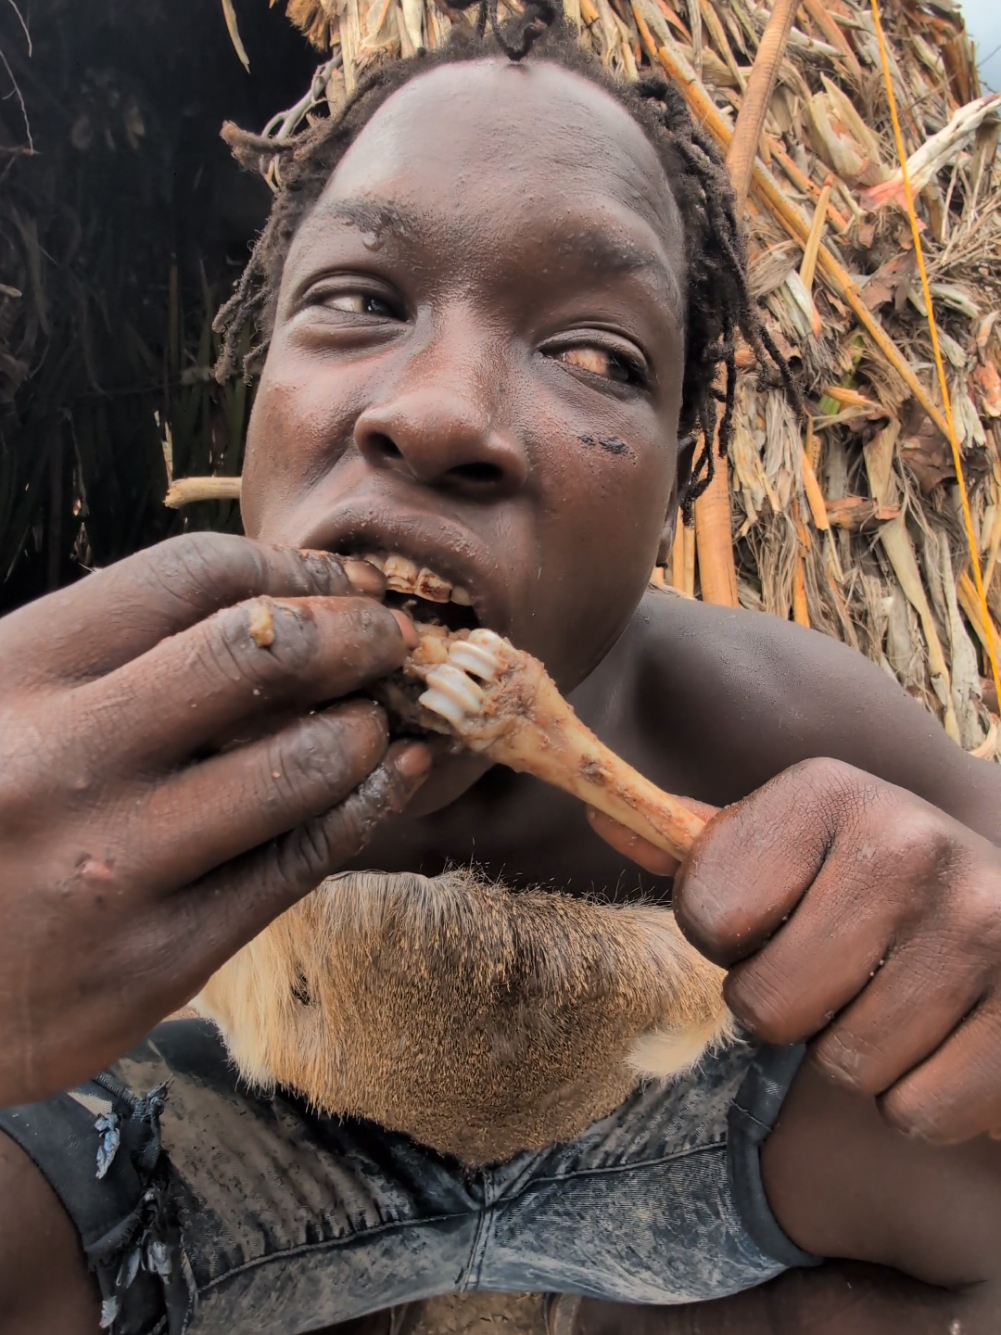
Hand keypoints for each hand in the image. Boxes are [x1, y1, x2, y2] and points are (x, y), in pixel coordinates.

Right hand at [0, 534, 429, 1105]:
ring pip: (303, 764)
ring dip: (369, 727)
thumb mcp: (4, 707)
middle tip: (393, 637)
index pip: (192, 576)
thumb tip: (274, 603)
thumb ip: (106, 658)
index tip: (341, 581)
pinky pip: (298, 864)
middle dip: (356, 634)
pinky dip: (368, 807)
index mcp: (15, 674)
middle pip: (263, 655)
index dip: (293, 566)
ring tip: (382, 715)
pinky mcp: (157, 959)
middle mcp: (64, 763)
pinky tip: (394, 777)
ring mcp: (115, 866)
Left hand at [669, 758, 1000, 1144]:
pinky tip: (941, 1034)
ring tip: (892, 995)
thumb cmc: (869, 882)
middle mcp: (907, 843)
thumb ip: (699, 845)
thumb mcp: (791, 844)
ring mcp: (978, 925)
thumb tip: (597, 815)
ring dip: (854, 1052)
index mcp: (827, 792)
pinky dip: (916, 1095)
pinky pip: (913, 1108)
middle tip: (832, 971)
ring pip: (843, 1064)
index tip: (773, 918)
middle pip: (766, 1005)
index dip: (725, 938)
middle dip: (784, 1007)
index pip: (705, 914)